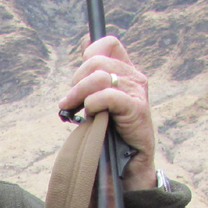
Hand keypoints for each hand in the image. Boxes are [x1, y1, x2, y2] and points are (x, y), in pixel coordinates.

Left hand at [57, 36, 157, 190]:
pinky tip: (90, 115)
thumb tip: (84, 46)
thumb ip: (92, 77)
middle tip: (70, 101)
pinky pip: (108, 96)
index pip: (109, 43)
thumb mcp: (98, 100)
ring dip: (79, 93)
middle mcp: (134, 77)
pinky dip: (93, 104)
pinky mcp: (137, 109)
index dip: (90, 53)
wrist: (128, 163)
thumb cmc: (111, 132)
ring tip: (73, 108)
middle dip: (76, 80)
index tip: (79, 76)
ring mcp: (137, 92)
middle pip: (97, 61)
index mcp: (126, 71)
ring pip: (99, 77)